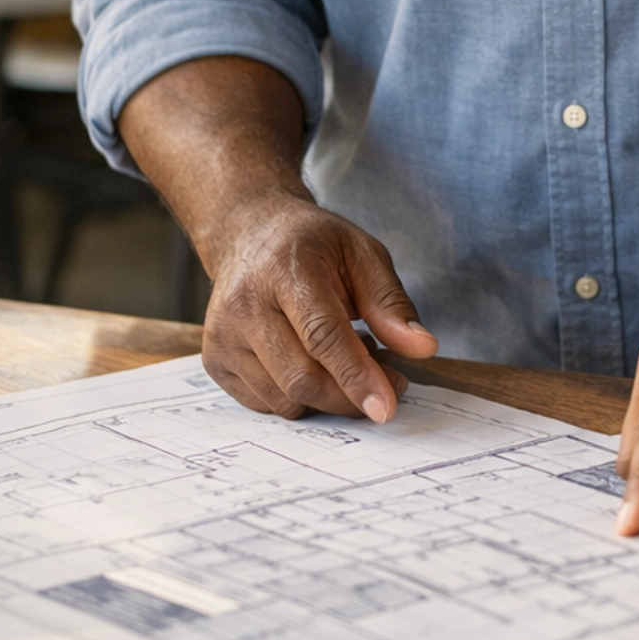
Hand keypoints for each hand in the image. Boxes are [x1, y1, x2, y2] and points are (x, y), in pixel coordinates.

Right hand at [202, 192, 437, 422]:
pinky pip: (265, 403)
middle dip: (350, 395)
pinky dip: (299, 397)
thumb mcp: (361, 253)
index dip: (356, 375)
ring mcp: (223, 336)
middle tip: (388, 383)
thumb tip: (423, 348)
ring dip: (327, 396)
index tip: (386, 407)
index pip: (321, 334)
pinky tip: (312, 364)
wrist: (249, 233)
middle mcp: (245, 304)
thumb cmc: (312, 244)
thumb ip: (390, 303)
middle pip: (301, 376)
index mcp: (284, 269)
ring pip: (284, 398)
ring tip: (347, 360)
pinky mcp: (215, 360)